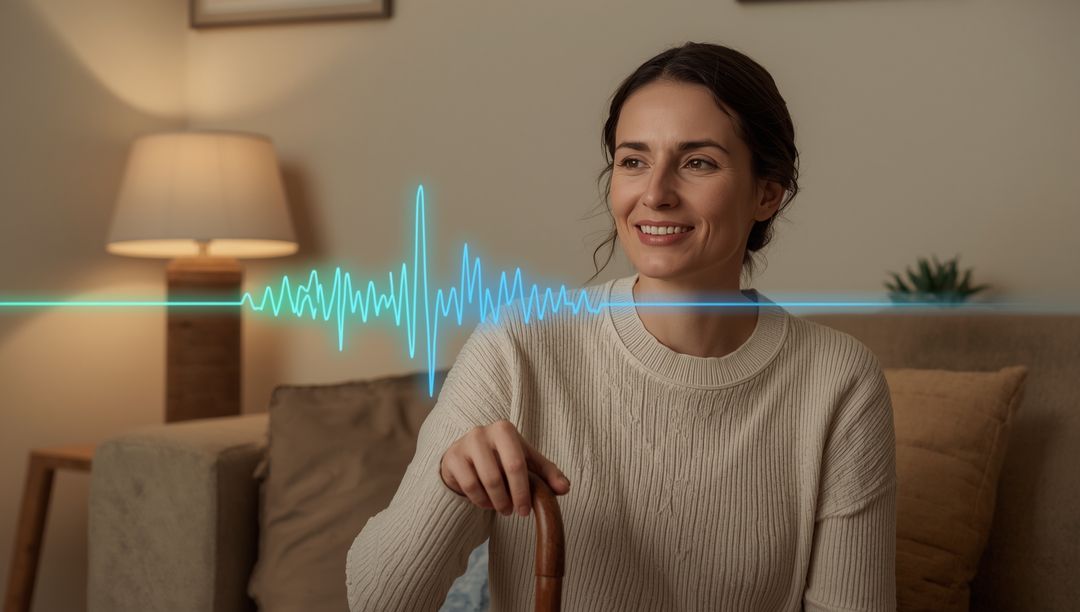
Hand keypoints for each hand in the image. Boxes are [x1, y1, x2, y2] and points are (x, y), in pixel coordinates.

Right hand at [439, 419, 570, 516]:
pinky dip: (479, 500)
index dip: (522, 491)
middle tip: (513, 513)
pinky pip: (467, 486)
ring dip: (494, 502)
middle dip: (508, 499)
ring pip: (482, 483)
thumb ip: (548, 474)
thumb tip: (565, 488)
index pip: (516, 464)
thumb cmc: (502, 459)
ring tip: (501, 508)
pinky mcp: (451, 458)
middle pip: (498, 475)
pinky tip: (486, 502)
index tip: (525, 510)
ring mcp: (464, 444)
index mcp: (504, 429)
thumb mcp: (527, 463)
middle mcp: (482, 432)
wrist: (467, 458)